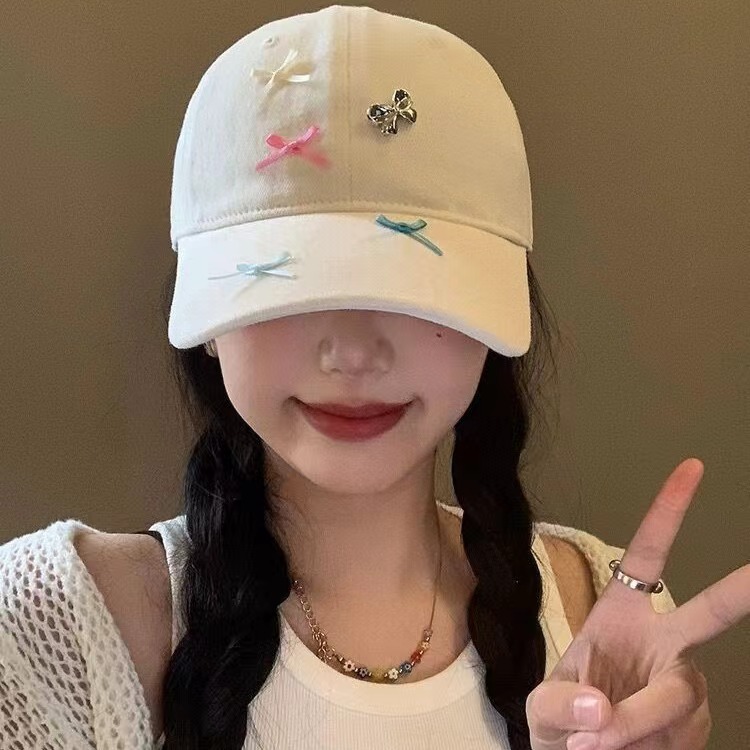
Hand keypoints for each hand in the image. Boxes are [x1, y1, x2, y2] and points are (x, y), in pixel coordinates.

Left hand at [526, 458, 749, 749]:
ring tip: (592, 745)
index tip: (691, 467)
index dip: (668, 512)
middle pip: (708, 616)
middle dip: (740, 591)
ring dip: (632, 730)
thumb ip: (561, 707)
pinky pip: (674, 739)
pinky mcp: (698, 728)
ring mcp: (685, 685)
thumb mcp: (542, 709)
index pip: (648, 555)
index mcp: (622, 615)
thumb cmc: (562, 721)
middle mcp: (664, 642)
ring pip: (673, 702)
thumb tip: (601, 713)